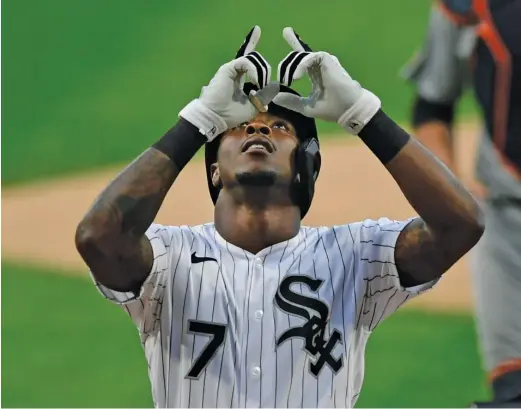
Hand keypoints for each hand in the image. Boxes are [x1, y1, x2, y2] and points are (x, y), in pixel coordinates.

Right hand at [179, 26, 279, 140]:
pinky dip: (254, 70)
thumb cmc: (231, 114)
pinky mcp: (228, 68)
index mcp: (241, 78)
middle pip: (254, 57)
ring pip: (254, 59)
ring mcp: (232, 68)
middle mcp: (236, 71)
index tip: (257, 29)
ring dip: (261, 73)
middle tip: (263, 87)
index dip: (252, 42)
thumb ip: (264, 95)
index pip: (250, 60)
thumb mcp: (253, 106)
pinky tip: (255, 81)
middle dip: (265, 71)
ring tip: (259, 86)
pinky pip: (246, 61)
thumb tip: (274, 85)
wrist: (216, 117)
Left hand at [274, 27, 380, 134]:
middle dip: (287, 62)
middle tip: (281, 78)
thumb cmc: (331, 109)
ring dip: (291, 67)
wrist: (347, 109)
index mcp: (316, 75)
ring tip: (287, 80)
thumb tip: (275, 98)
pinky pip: (309, 57)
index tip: (283, 47)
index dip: (292, 52)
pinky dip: (300, 65)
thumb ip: (292, 101)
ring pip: (300, 56)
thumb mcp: (307, 106)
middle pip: (299, 54)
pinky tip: (296, 77)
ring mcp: (323, 62)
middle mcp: (319, 67)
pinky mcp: (327, 60)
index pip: (301, 62)